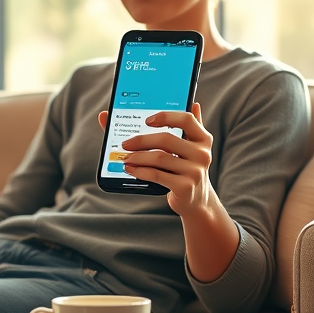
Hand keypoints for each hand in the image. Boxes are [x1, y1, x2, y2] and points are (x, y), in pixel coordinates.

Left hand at [99, 104, 213, 215]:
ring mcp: (196, 171)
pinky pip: (157, 175)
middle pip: (167, 139)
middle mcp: (202, 153)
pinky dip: (140, 171)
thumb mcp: (179, 148)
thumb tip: (111, 112)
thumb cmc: (180, 168)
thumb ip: (164, 127)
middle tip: (124, 144)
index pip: (186, 119)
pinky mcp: (185, 187)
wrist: (195, 199)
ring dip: (137, 157)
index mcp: (202, 138)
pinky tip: (130, 169)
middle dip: (141, 140)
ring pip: (160, 158)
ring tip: (125, 158)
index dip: (166, 117)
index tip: (147, 120)